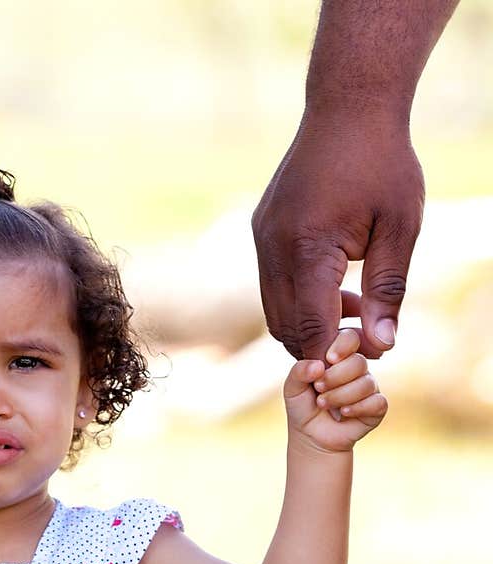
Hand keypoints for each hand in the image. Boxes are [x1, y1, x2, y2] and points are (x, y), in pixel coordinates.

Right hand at [252, 114, 424, 361]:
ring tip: (354, 309)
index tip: (364, 359)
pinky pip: (273, 285)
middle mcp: (273, 248)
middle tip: (364, 340)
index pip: (312, 328)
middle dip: (321, 346)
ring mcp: (261, 240)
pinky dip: (299, 300)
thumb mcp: (400, 228)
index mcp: (308, 249)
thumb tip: (382, 346)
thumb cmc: (383, 162)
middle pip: (287, 328)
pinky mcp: (261, 232)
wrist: (349, 106)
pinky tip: (336, 285)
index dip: (334, 354)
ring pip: (275, 311)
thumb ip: (388, 290)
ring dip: (310, 324)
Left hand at [284, 327, 387, 453]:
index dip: (342, 346)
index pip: (351, 337)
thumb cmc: (303, 406)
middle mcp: (357, 368)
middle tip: (318, 388)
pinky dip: (358, 408)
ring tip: (323, 403)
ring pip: (366, 383)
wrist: (311, 435)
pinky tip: (344, 412)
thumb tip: (318, 366)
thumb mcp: (293, 388)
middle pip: (359, 361)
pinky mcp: (377, 406)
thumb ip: (299, 372)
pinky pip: (378, 402)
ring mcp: (369, 386)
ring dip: (341, 396)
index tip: (328, 359)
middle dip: (335, 377)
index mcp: (339, 356)